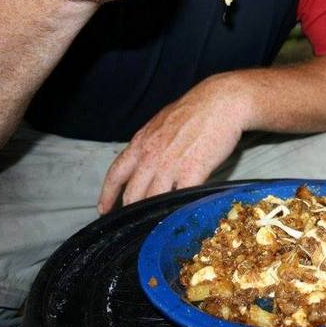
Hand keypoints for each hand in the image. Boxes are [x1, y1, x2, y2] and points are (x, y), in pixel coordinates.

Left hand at [97, 76, 251, 212]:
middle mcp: (151, 156)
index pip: (115, 174)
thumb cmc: (196, 109)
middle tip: (134, 223)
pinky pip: (181, 197)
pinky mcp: (193, 171)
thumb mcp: (162, 122)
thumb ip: (151, 142)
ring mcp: (171, 165)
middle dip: (131, 211)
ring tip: (158, 225)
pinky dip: (179, 209)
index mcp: (141, 143)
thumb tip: (147, 156)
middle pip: (132, 194)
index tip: (104, 209)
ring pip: (153, 200)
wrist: (221, 102)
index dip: (107, 195)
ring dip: (155, 215)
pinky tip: (180, 214)